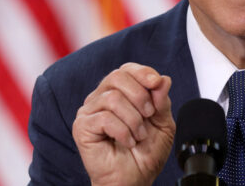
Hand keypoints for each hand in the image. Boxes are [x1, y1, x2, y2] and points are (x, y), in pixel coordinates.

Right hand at [72, 63, 174, 185]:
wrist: (135, 179)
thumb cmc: (146, 152)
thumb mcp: (163, 123)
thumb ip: (162, 101)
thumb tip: (163, 79)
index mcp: (120, 93)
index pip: (126, 70)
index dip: (142, 73)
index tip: (156, 83)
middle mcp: (101, 98)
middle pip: (117, 77)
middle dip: (140, 96)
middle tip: (148, 116)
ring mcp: (89, 112)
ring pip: (113, 98)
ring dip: (133, 119)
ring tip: (138, 135)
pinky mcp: (82, 127)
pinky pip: (105, 118)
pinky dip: (123, 131)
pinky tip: (127, 142)